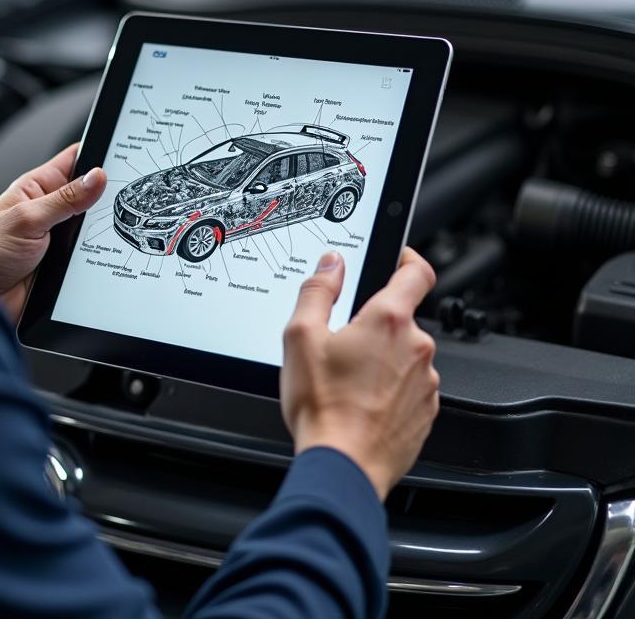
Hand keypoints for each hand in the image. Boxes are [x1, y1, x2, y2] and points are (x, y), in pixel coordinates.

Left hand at [0, 144, 106, 323]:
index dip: (96, 155)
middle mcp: (49, 209)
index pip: (73, 160)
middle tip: (123, 197)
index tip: (121, 155)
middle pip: (89, 195)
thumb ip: (64, 199)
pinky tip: (106, 254)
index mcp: (36, 188)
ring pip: (93, 227)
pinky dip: (99, 254)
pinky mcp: (65, 262)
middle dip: (106, 197)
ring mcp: (58, 237)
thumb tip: (96, 177)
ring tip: (111, 229)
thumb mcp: (27, 219)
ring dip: (101, 230)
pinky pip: (90, 253)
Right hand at [280, 247, 438, 499]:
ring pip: (404, 355)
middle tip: (341, 342)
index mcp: (388, 320)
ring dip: (382, 359)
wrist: (343, 466)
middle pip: (402, 319)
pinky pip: (409, 387)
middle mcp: (416, 347)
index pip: (417, 272)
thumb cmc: (323, 406)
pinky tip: (361, 402)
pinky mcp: (426, 411)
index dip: (408, 258)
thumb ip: (317, 290)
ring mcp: (425, 382)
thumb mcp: (300, 336)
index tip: (397, 259)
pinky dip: (389, 389)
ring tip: (347, 380)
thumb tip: (331, 265)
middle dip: (375, 324)